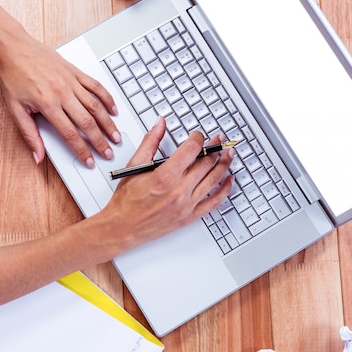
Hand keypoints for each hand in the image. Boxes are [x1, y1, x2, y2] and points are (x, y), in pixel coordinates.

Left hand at [0, 32, 120, 166]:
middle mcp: (62, 92)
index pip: (70, 133)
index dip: (82, 150)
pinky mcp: (74, 71)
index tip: (89, 160)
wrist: (12, 48)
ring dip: (108, 123)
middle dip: (100, 141)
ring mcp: (70, 81)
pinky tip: (113, 110)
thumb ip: (29, 135)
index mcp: (47, 104)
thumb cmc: (12, 76)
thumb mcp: (15, 110)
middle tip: (108, 153)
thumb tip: (37, 156)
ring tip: (116, 136)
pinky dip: (106, 98)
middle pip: (87, 122)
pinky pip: (95, 86)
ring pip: (95, 106)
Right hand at [94, 116, 234, 255]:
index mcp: (165, 177)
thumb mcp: (135, 166)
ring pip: (214, 180)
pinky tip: (229, 181)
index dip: (198, 138)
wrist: (122, 227)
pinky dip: (225, 190)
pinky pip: (214, 203)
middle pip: (206, 164)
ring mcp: (186, 205)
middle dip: (214, 148)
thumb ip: (150, 142)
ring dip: (224, 165)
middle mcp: (179, 192)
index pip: (191, 150)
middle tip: (219, 141)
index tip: (198, 135)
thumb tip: (160, 124)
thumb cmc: (126, 201)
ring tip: (229, 154)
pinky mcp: (189, 217)